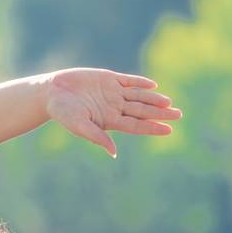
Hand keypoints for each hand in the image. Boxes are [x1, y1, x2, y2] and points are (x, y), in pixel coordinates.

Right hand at [45, 68, 182, 156]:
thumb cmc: (63, 113)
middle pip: (142, 111)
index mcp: (109, 121)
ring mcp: (112, 93)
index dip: (153, 127)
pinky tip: (153, 85)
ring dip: (153, 98)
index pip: (136, 126)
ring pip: (138, 96)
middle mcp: (114, 108)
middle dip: (160, 113)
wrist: (52, 92)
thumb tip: (114, 153)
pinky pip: (128, 81)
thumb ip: (97, 137)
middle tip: (179, 114)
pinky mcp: (108, 79)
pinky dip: (140, 82)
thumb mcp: (79, 126)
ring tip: (169, 102)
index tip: (169, 130)